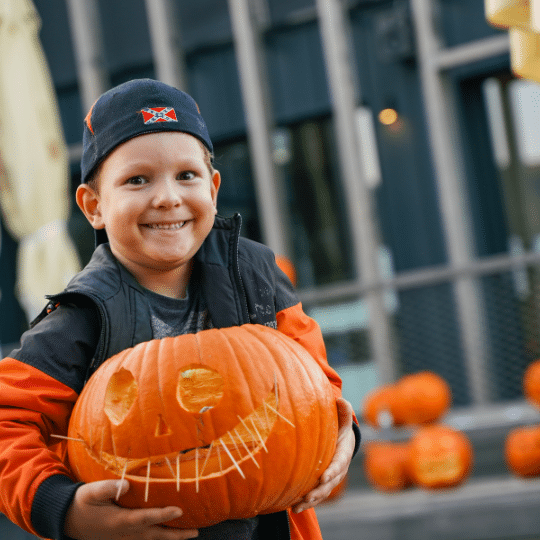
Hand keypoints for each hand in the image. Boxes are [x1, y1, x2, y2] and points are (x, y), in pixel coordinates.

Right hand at [64, 480, 198, 539]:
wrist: (67, 521)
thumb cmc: (82, 503)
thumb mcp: (90, 492)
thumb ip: (108, 487)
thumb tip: (127, 483)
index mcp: (119, 521)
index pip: (146, 518)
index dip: (163, 515)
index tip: (180, 510)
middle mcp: (125, 533)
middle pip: (155, 535)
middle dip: (176, 534)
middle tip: (195, 532)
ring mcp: (124, 538)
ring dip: (171, 538)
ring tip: (190, 534)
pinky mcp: (123, 539)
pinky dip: (159, 538)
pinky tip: (169, 534)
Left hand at [292, 398, 355, 513]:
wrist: (341, 443)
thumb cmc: (339, 429)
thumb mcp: (343, 420)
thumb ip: (343, 412)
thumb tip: (341, 400)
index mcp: (343, 454)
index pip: (339, 464)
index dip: (332, 472)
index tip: (324, 477)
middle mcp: (338, 470)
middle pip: (330, 484)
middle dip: (319, 491)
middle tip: (308, 496)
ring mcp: (330, 479)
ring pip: (321, 493)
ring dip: (310, 500)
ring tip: (297, 506)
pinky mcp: (321, 485)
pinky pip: (315, 496)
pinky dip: (305, 503)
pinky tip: (293, 509)